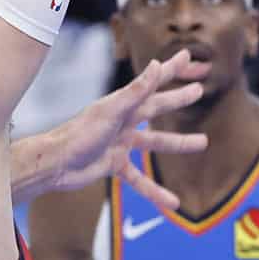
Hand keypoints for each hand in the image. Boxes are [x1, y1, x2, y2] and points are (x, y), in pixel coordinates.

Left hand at [37, 49, 212, 211]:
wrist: (56, 164)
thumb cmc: (80, 134)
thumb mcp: (112, 112)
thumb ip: (136, 91)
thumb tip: (157, 65)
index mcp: (123, 104)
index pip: (153, 82)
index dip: (171, 69)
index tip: (188, 56)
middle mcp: (124, 121)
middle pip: (158, 107)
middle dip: (178, 99)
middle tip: (199, 91)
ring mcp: (121, 143)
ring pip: (156, 142)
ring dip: (178, 143)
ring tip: (203, 142)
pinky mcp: (115, 165)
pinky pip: (140, 179)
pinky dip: (155, 191)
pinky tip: (172, 202)